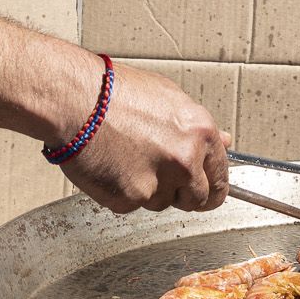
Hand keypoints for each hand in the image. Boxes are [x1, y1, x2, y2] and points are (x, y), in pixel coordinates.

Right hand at [60, 62, 230, 213]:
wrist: (75, 99)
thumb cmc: (115, 92)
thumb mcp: (168, 97)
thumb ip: (196, 128)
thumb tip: (223, 142)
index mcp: (199, 133)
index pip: (220, 178)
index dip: (211, 186)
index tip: (205, 190)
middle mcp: (185, 160)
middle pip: (196, 200)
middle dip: (181, 193)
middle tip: (159, 178)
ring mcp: (158, 183)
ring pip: (161, 203)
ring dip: (147, 190)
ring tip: (126, 158)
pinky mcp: (129, 199)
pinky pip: (131, 205)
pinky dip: (121, 192)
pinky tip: (110, 166)